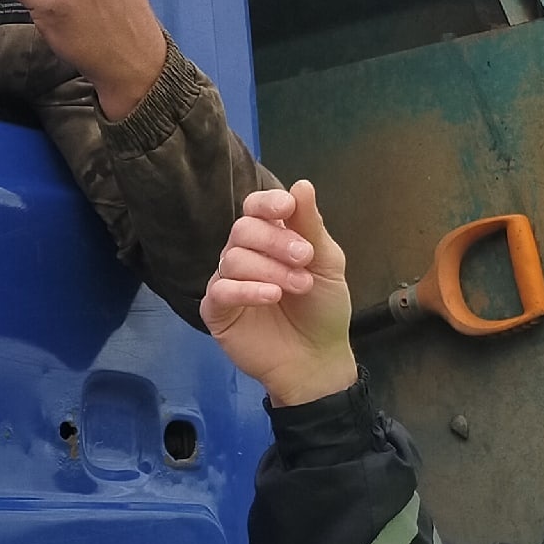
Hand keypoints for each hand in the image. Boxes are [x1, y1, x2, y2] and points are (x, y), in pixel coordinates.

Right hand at [200, 183, 357, 406]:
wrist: (317, 358)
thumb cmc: (322, 309)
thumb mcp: (327, 264)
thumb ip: (311, 226)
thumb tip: (301, 185)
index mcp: (269, 239)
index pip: (254, 208)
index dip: (267, 203)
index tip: (287, 207)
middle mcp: (244, 255)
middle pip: (242, 229)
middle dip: (276, 240)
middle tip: (305, 258)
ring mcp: (227, 282)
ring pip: (233, 258)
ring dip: (270, 269)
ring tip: (298, 286)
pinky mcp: (216, 310)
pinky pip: (221, 290)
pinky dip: (247, 289)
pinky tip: (272, 296)